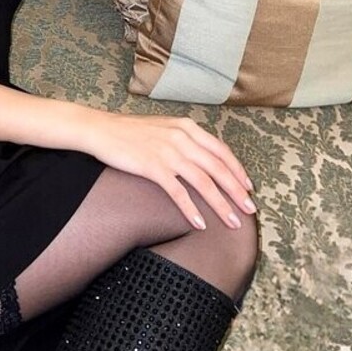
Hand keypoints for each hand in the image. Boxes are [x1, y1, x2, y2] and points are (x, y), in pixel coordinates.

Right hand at [83, 112, 256, 230]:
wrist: (101, 129)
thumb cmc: (130, 131)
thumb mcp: (164, 127)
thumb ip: (185, 139)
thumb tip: (203, 158)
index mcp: (187, 127)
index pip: (221, 151)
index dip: (238, 170)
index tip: (248, 187)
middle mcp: (182, 138)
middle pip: (218, 169)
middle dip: (237, 192)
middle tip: (250, 210)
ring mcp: (168, 153)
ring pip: (203, 182)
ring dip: (221, 205)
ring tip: (232, 222)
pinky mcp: (153, 167)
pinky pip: (178, 192)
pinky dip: (191, 209)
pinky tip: (200, 223)